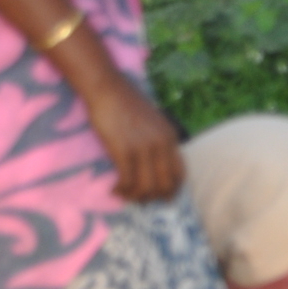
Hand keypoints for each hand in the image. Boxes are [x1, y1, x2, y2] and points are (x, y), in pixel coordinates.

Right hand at [84, 76, 183, 201]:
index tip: (164, 197)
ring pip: (147, 187)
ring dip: (136, 197)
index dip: (173, 189)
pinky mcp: (124, 151)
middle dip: (155, 197)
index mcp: (171, 138)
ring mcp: (144, 148)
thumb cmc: (125, 102)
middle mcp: (162, 145)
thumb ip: (158, 140)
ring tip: (126, 196)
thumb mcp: (154, 121)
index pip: (180, 173)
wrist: (107, 87)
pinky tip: (115, 190)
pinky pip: (128, 181)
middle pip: (166, 184)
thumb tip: (156, 164)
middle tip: (142, 201)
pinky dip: (122, 190)